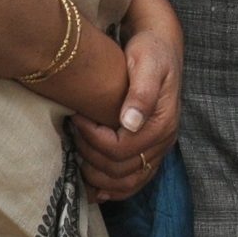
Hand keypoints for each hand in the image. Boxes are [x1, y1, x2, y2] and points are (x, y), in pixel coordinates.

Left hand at [72, 0, 181, 202]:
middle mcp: (164, 141)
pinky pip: (133, 181)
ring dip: (99, 178)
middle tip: (73, 134)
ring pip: (127, 182)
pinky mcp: (150, 150)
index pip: (121, 149)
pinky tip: (94, 187)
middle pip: (121, 169)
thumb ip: (141, 92)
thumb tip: (130, 123)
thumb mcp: (147, 63)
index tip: (77, 118)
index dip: (93, 140)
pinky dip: (113, 189)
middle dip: (91, 156)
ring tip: (78, 158)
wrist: (160, 47)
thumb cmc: (150, 51)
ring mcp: (158, 148)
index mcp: (162, 123)